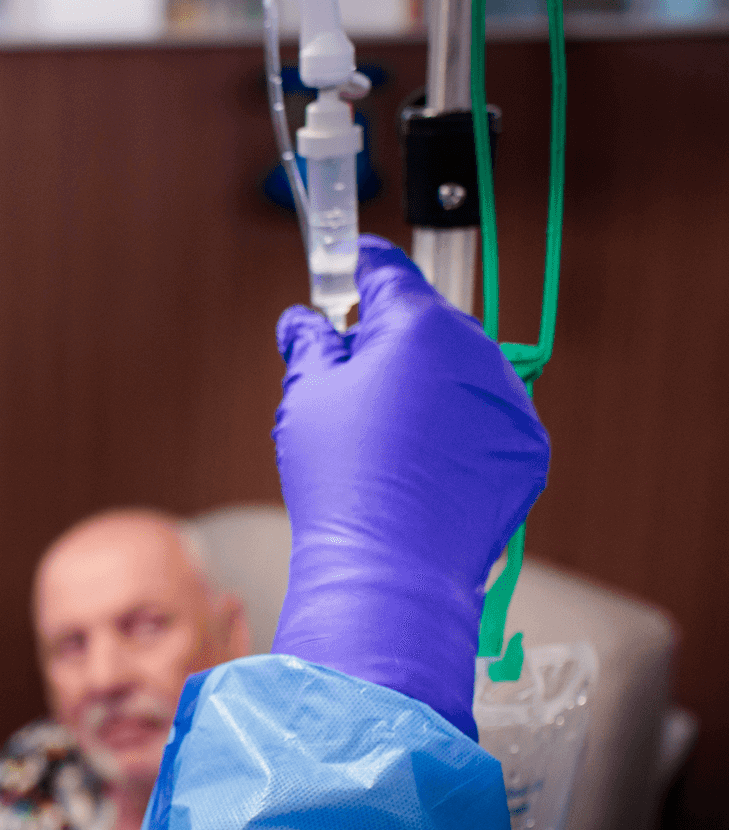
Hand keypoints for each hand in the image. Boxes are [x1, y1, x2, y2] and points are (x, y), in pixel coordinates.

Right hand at [270, 236, 548, 736]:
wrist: (392, 567)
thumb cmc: (341, 479)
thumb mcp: (306, 400)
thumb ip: (310, 346)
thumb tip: (303, 321)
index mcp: (418, 327)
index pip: (389, 272)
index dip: (363, 265)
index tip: (349, 262)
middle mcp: (476, 351)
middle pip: (430, 323)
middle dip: (393, 337)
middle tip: (350, 370)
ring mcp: (508, 401)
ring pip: (462, 372)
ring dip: (429, 384)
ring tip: (385, 433)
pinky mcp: (526, 447)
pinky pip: (487, 420)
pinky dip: (458, 429)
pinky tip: (421, 464)